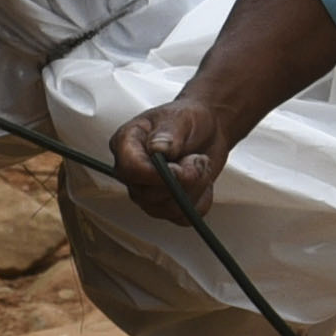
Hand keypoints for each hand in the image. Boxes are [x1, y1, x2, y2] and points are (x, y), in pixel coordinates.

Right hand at [107, 98, 238, 228]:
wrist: (208, 128)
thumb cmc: (189, 119)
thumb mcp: (180, 118)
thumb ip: (168, 133)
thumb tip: (157, 149)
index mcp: (126, 144)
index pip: (129, 170)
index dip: (155, 174)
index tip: (178, 167)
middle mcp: (132, 172)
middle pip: (149, 195)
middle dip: (182, 180)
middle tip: (197, 159)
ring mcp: (147, 192)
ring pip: (168, 209)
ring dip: (195, 189)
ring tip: (200, 165)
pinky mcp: (166, 205)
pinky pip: (182, 217)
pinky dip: (200, 201)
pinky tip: (201, 181)